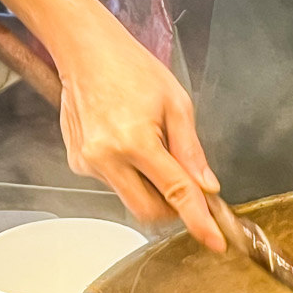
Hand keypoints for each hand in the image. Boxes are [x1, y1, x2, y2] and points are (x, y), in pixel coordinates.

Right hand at [56, 7, 225, 250]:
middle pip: (148, 212)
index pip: (175, 194)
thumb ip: (191, 151)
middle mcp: (106, 158)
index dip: (198, 222)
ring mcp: (87, 163)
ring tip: (151, 146)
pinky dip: (130, 175)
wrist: (84, 50)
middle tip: (186, 185)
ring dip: (150, 187)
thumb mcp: (177, 103)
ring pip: (130, 199)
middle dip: (173, 208)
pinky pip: (113, 184)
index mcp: (135, 141)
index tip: (214, 242)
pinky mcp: (77, 163)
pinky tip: (127, 143)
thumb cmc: (131, 68)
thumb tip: (207, 188)